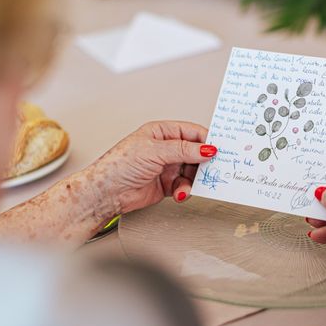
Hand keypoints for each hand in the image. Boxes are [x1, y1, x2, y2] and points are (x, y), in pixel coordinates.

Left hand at [85, 121, 216, 214]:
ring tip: (187, 186)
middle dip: (203, 163)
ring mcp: (167, 166)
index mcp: (162, 132)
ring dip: (193, 180)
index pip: (192, 132)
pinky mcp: (167, 184)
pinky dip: (185, 190)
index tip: (219, 150)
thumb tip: (207, 148)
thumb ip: (184, 150)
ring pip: (192, 171)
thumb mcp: (155, 151)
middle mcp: (166, 148)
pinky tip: (179, 194)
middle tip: (212, 170)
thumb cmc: (119, 165)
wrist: (106, 193)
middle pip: (196, 153)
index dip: (206, 140)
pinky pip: (185, 185)